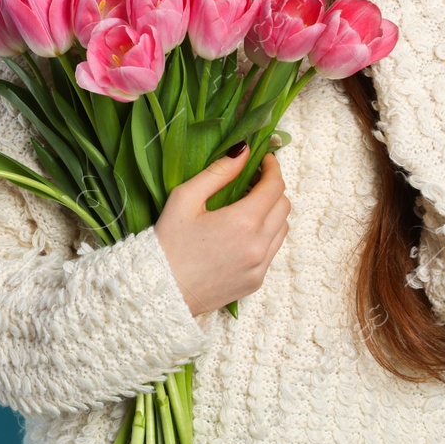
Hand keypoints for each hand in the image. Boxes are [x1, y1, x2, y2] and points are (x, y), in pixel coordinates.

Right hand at [153, 148, 290, 316]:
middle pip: (284, 206)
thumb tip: (243, 152)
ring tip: (248, 206)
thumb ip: (218, 172)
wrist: (161, 291)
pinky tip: (241, 233)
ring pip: (282, 229)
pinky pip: (272, 251)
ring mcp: (260, 267)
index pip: (275, 187)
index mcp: (243, 222)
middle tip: (252, 180)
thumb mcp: (185, 198)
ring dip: (272, 212)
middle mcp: (258, 245)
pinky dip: (265, 235)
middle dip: (273, 188)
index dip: (272, 168)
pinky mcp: (256, 281)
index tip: (263, 159)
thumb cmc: (168, 243)